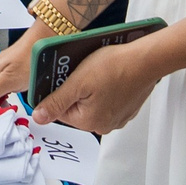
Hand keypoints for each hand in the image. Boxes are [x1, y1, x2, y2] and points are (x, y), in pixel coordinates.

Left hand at [34, 36, 168, 135]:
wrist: (146, 59)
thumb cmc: (116, 67)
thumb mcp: (77, 82)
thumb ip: (56, 102)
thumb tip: (39, 118)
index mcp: (89, 122)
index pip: (60, 110)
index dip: (61, 90)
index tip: (66, 77)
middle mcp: (104, 125)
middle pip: (77, 107)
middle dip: (77, 89)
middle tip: (82, 71)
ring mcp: (118, 117)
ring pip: (93, 102)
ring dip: (91, 88)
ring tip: (97, 71)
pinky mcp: (127, 107)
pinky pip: (108, 99)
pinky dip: (106, 88)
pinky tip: (109, 74)